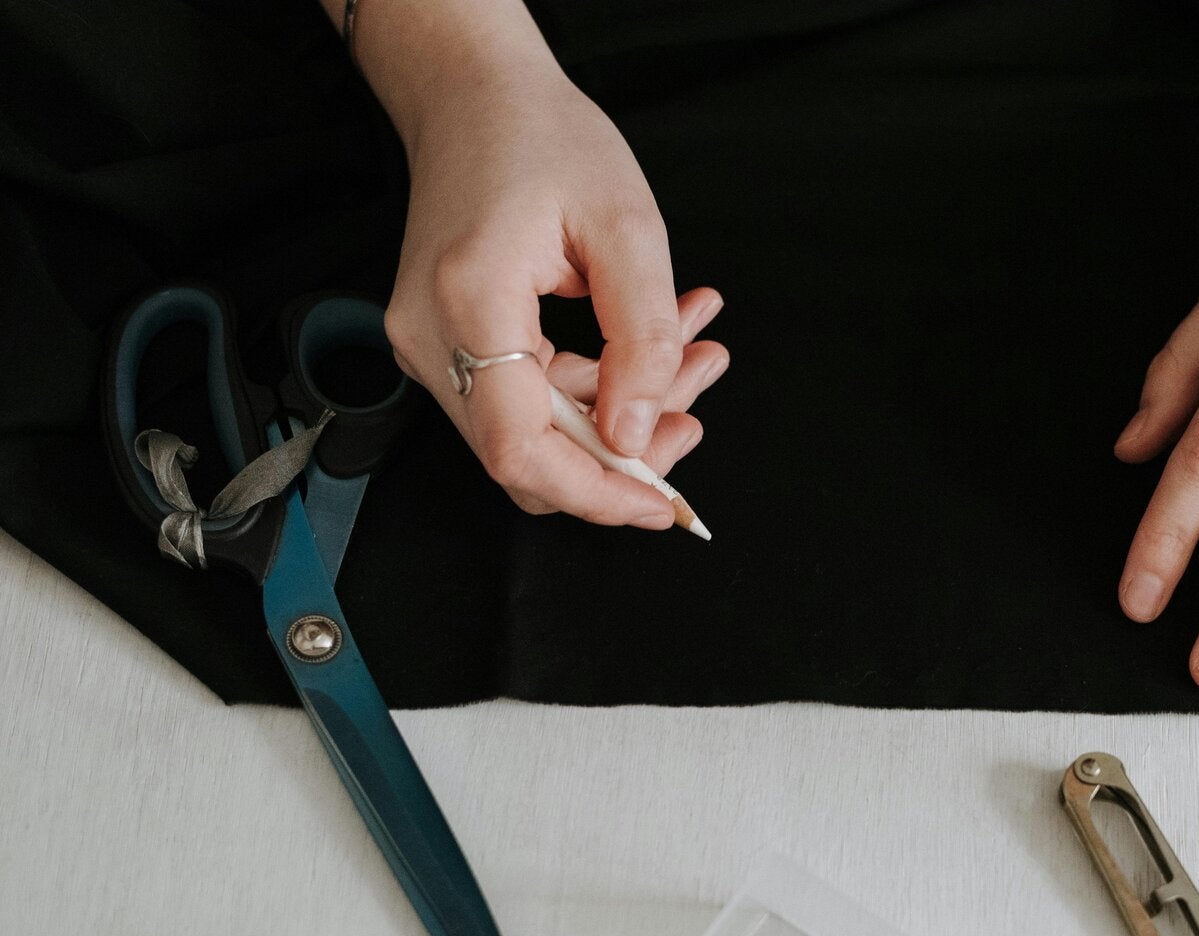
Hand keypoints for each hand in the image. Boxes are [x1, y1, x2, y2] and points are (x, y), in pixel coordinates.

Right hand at [382, 63, 726, 526]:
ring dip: (621, 414)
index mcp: (470, 301)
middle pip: (530, 456)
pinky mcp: (446, 345)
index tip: (663, 504)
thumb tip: (638, 434)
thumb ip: (643, 338)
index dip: (597, 493)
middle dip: (625, 450)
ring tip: (692, 353)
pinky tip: (654, 343)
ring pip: (534, 434)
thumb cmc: (543, 138)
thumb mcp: (628, 226)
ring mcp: (430, 345)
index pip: (522, 449)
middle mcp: (431, 336)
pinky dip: (595, 387)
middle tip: (696, 406)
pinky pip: (525, 401)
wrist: (473, 96)